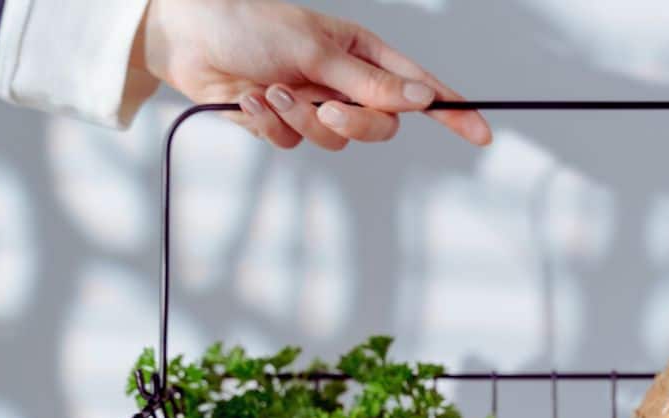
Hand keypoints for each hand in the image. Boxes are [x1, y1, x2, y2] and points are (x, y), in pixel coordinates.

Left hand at [132, 0, 491, 149]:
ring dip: (300, 120)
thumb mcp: (316, 50)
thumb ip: (368, 83)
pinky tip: (247, 99)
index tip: (481, 132)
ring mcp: (313, 104)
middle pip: (380, 126)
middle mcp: (343, 81)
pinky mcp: (281, 124)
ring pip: (335, 141)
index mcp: (362, 53)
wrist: (187, 35)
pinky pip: (293, 144)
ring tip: (270, 91)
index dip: (452, 111)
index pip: (418, 86)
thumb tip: (420, 101)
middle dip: (353, 124)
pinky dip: (270, 125)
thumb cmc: (249, 22)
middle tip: (325, 110)